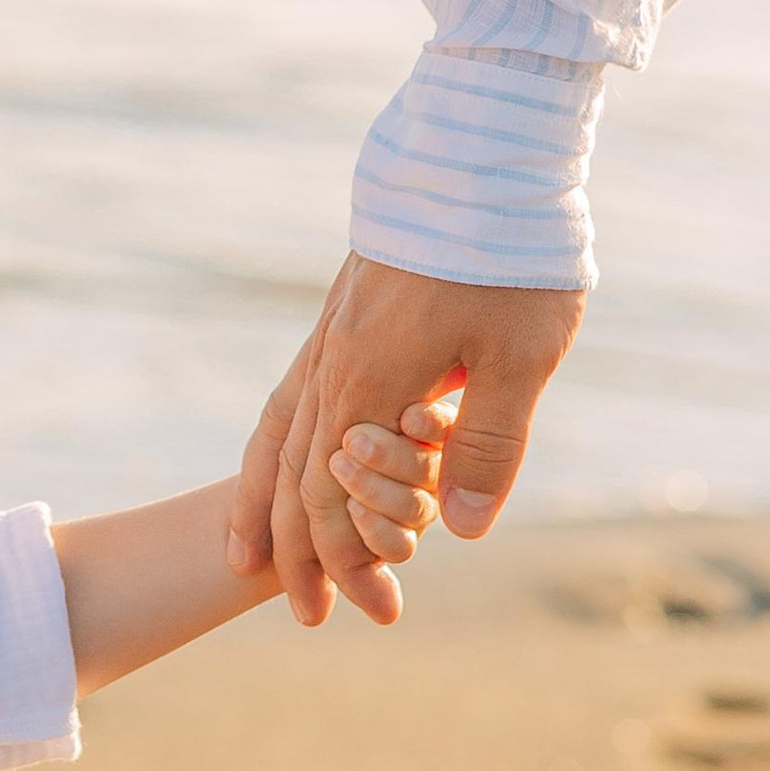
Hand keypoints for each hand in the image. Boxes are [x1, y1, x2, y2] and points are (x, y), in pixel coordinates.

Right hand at [229, 257, 585, 626]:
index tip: (365, 611)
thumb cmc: (508, 252)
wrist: (476, 152)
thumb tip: (462, 529)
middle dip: (303, 554)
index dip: (346, 560)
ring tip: (248, 561)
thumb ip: (488, 444)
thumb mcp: (521, 356)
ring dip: (266, 508)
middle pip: (295, 479)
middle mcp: (332, 365)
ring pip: (276, 439)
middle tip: (313, 618)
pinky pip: (285, 399)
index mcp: (370, 382)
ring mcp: (327, 340)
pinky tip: (280, 464)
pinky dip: (272, 449)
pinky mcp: (339, 319)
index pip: (336, 496)